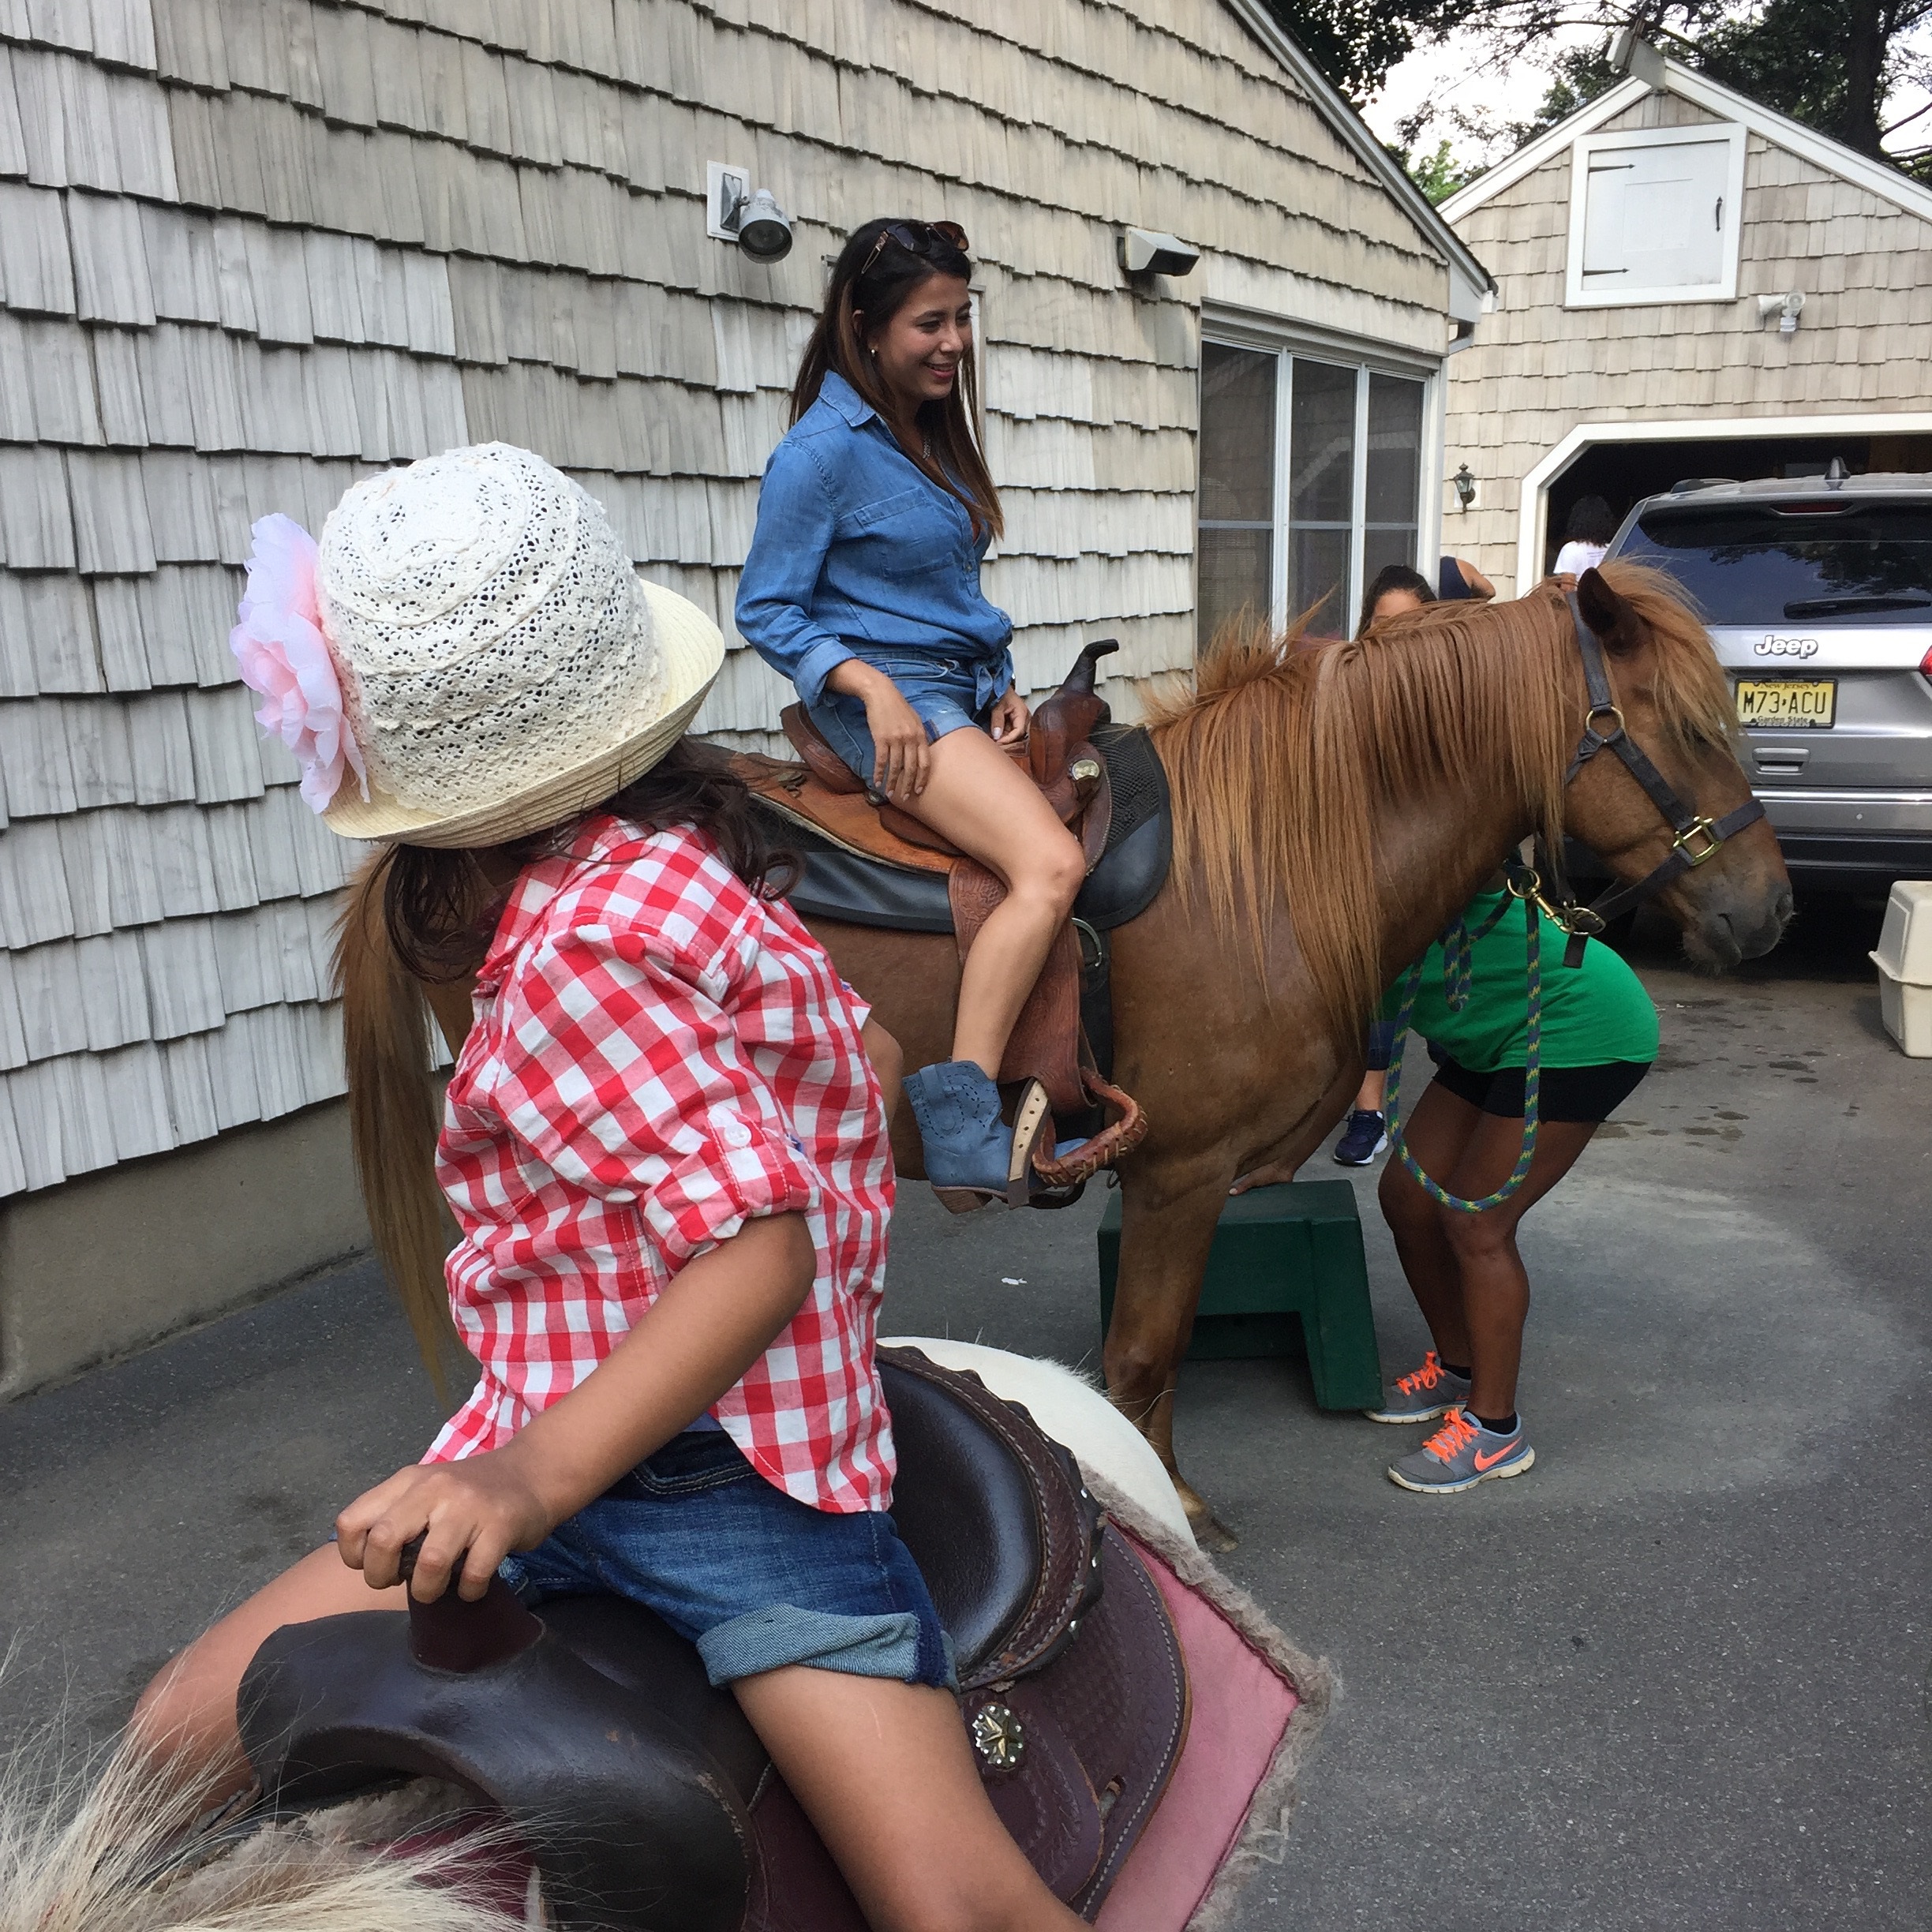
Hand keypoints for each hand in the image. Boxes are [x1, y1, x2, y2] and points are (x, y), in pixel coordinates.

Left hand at [335, 1445, 554, 1602]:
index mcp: (408, 1481)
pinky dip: (468, 1591)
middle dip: (382, 1576)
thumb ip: (397, 1515)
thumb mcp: (427, 1490)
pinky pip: (473, 1574)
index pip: (352, 1521)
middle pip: (383, 1540)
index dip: (355, 1555)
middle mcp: (434, 1488)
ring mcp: (469, 1506)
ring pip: (429, 1563)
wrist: (534, 1472)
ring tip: (436, 1589)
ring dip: (427, 1590)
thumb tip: (370, 1564)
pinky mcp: (501, 1525)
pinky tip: (472, 1586)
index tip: (376, 1564)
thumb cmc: (472, 1492)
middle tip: (399, 1581)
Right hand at [860, 679, 930, 798]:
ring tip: (890, 793)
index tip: (919, 790)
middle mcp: (910, 738)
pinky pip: (881, 760)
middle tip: (905, 797)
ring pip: (896, 767)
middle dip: (908, 785)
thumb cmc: (898, 707)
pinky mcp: (881, 738)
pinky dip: (878, 773)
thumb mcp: (914, 719)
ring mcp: (896, 739)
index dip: (922, 778)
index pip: (925, 762)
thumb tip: (921, 752)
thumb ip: (919, 736)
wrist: (881, 693)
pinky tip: (876, 781)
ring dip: (892, 782)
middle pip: (911, 768)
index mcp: (920, 735)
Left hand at [987, 688, 1028, 742]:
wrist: (999, 687)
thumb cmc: (1001, 693)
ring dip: (1004, 738)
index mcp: (1022, 712)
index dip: (1008, 739)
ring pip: (1014, 735)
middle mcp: (1024, 718)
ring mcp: (1021, 721)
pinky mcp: (1016, 722)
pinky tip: (995, 735)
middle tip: (994, 742)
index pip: (1019, 731)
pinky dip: (1003, 734)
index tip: (998, 742)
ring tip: (993, 738)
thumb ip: (997, 721)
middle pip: (1018, 735)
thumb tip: (997, 735)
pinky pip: (1011, 732)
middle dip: (1006, 740)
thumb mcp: (997, 707)